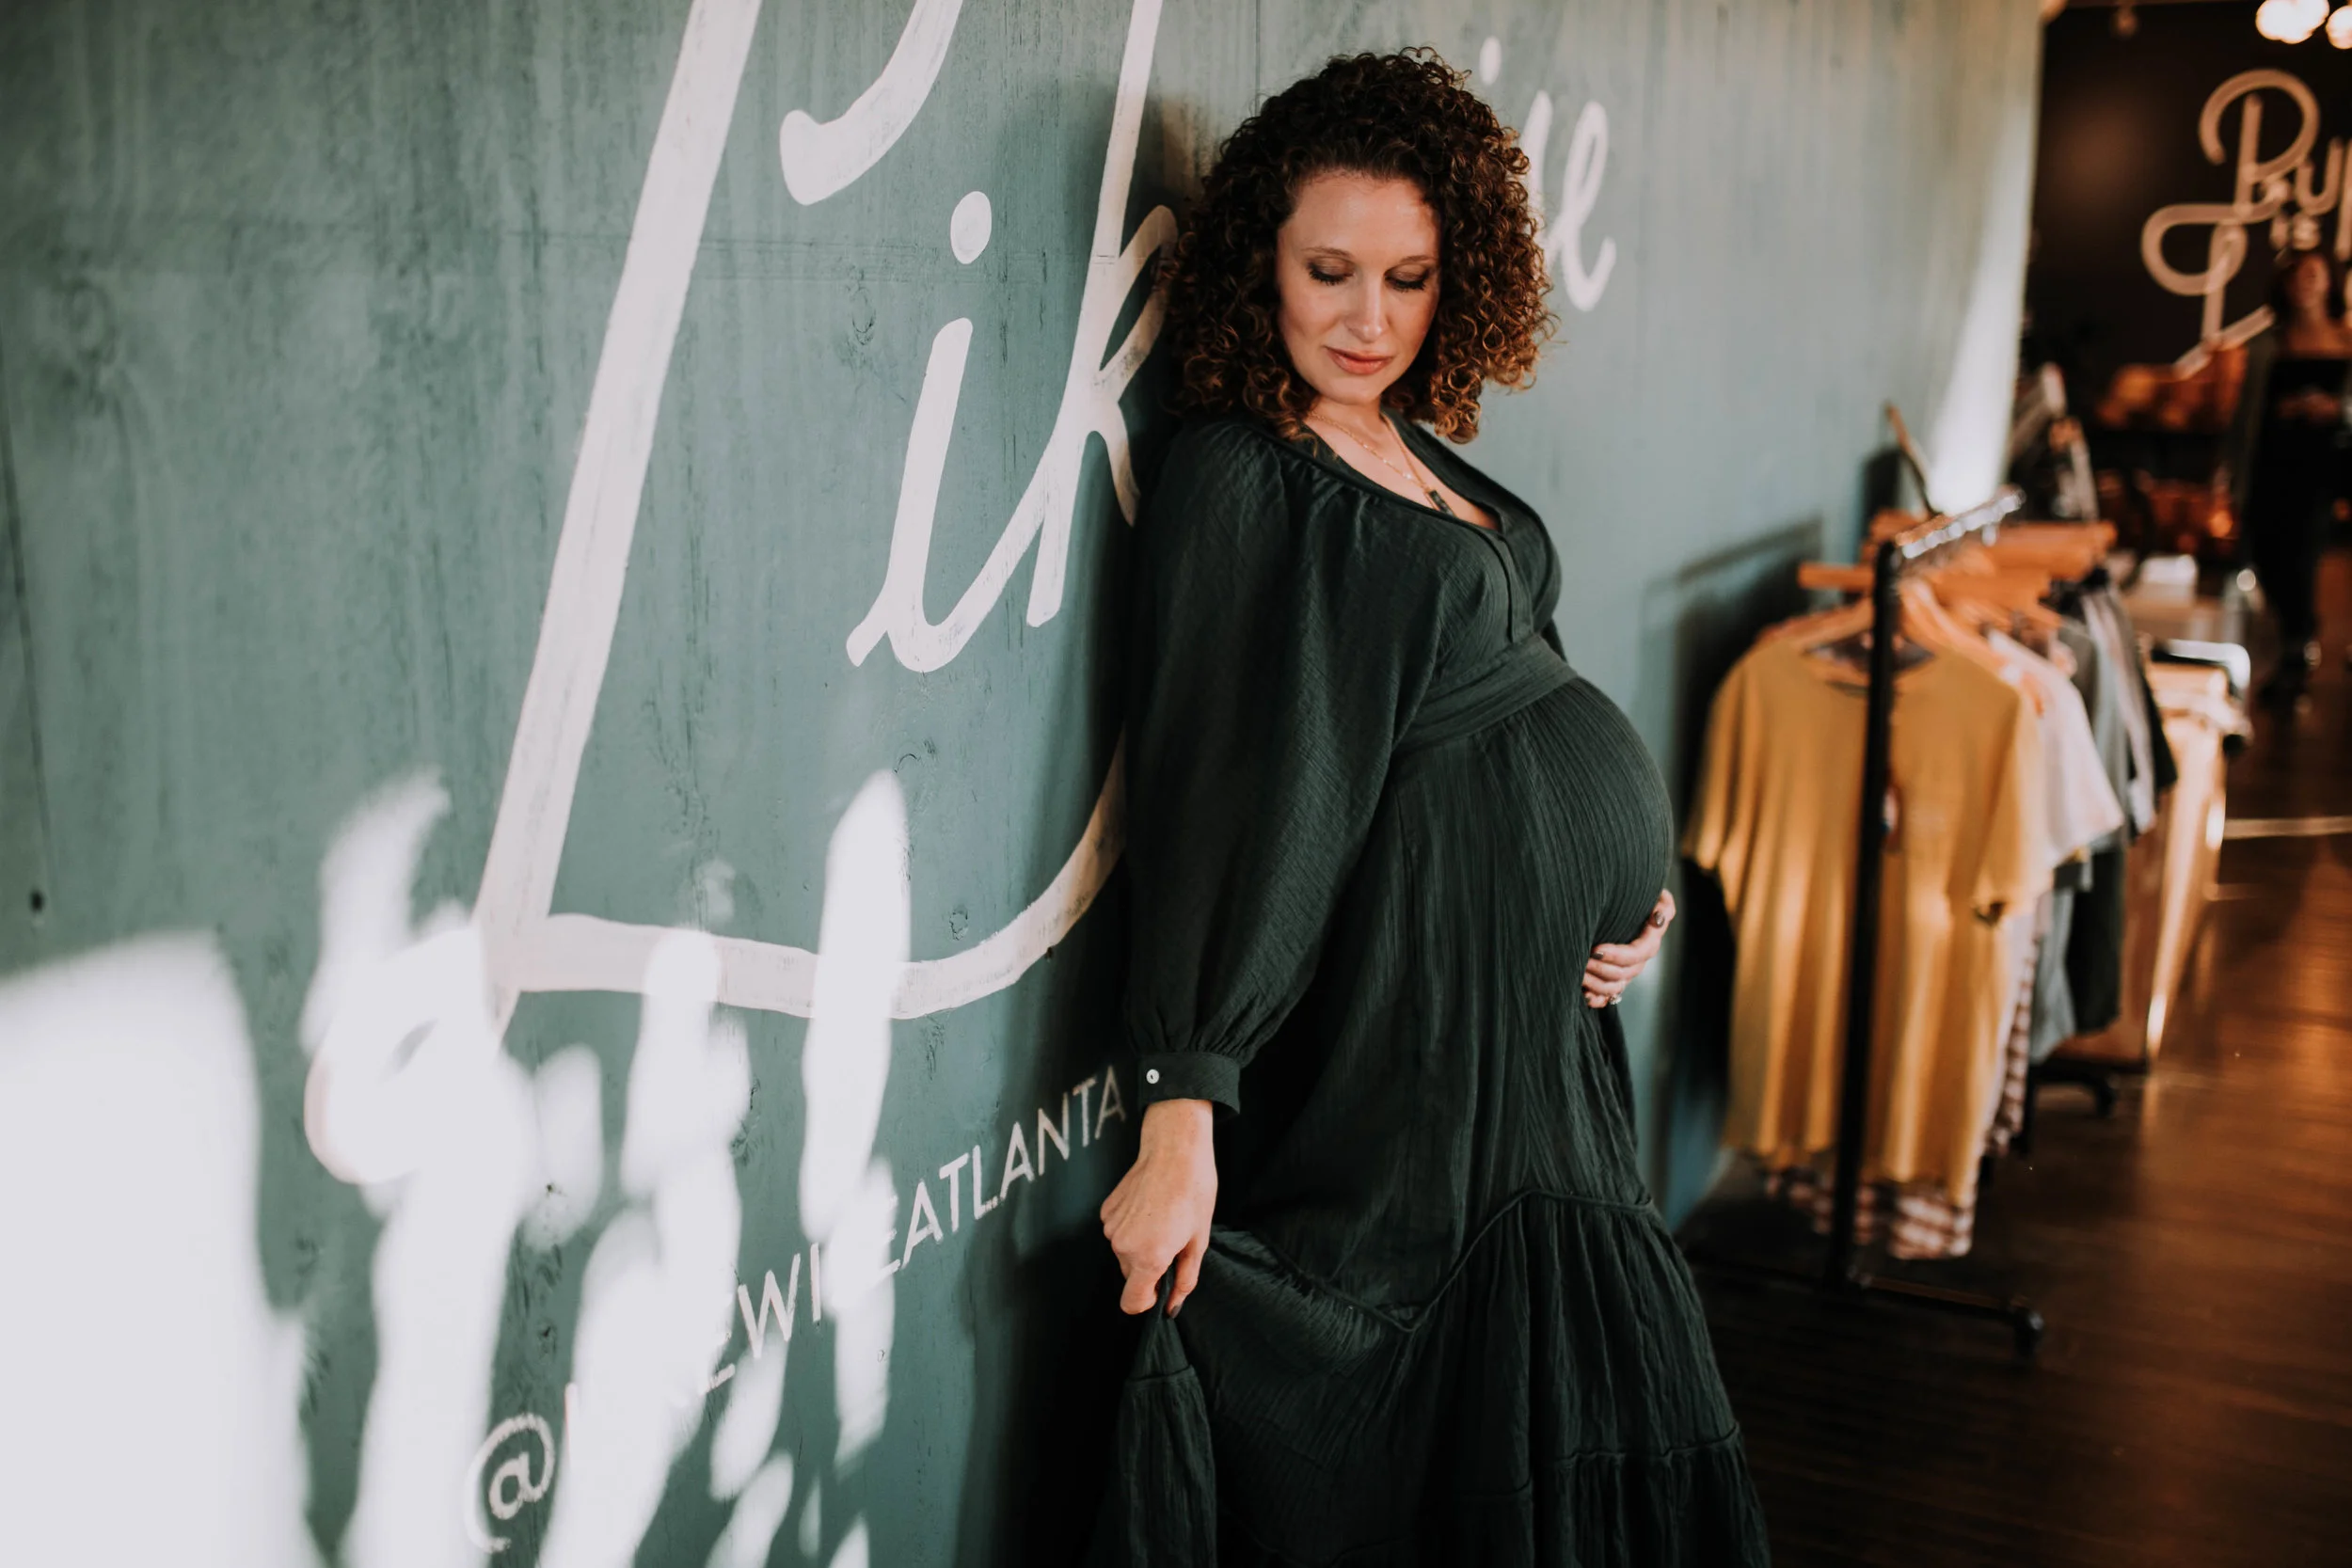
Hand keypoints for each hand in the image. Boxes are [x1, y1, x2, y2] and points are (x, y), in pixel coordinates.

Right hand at [1100, 1098, 1217, 1315]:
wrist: (1174, 1148)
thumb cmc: (1193, 1191)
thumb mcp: (1198, 1241)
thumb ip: (1184, 1280)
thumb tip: (1172, 1306)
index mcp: (1148, 1257)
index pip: (1131, 1303)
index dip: (1149, 1301)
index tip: (1163, 1284)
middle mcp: (1122, 1246)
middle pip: (1131, 1276)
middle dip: (1150, 1268)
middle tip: (1173, 1241)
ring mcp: (1111, 1227)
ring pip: (1124, 1254)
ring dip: (1140, 1246)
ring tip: (1162, 1220)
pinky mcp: (1105, 1211)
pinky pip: (1118, 1232)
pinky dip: (1132, 1228)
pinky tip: (1148, 1207)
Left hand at [1585, 890, 1673, 1007]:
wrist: (1618, 903)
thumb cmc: (1634, 895)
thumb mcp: (1654, 895)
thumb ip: (1663, 905)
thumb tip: (1659, 919)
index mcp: (1649, 941)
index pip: (1638, 954)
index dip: (1618, 955)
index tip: (1596, 949)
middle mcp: (1638, 960)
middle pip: (1624, 973)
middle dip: (1601, 969)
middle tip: (1581, 959)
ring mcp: (1626, 972)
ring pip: (1615, 988)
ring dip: (1596, 984)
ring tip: (1578, 972)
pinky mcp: (1612, 980)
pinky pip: (1607, 998)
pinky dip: (1596, 999)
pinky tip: (1584, 994)